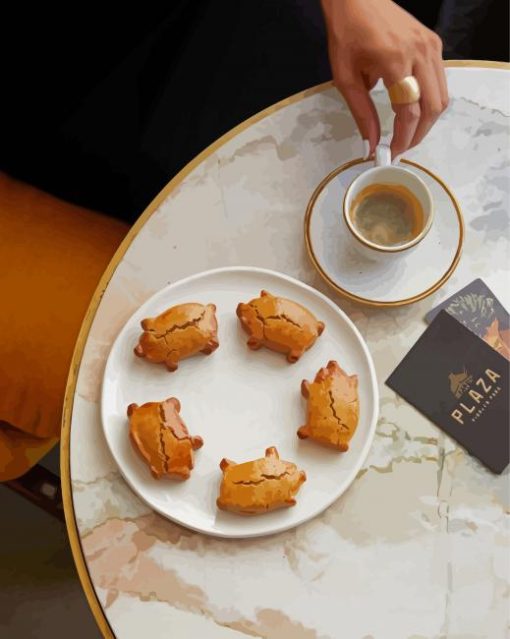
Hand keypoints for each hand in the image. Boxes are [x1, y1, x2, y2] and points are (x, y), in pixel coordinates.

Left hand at [321, 0, 448, 157]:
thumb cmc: (347, 34)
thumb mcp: (346, 78)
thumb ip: (361, 113)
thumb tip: (369, 144)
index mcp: (395, 60)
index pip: (409, 111)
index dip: (403, 138)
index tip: (392, 153)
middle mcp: (420, 52)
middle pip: (433, 107)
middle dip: (419, 134)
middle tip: (401, 148)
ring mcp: (431, 46)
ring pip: (441, 96)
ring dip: (427, 121)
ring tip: (407, 134)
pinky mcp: (434, 43)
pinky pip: (439, 81)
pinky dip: (429, 101)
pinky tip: (412, 110)